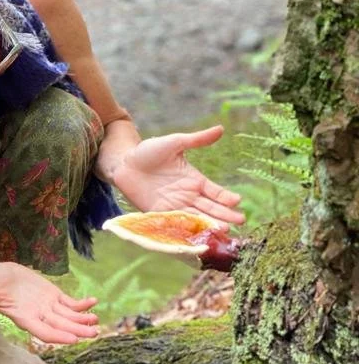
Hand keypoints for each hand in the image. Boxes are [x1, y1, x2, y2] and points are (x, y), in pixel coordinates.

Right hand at [0, 263, 99, 343]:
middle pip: (61, 327)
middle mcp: (38, 315)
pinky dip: (81, 304)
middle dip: (78, 330)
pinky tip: (93, 302)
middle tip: (94, 333)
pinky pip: (69, 303)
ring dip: (83, 320)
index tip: (74, 339)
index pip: (44, 332)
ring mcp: (46, 306)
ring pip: (69, 317)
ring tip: (96, 320)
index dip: (59, 336)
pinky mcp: (51, 295)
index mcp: (24, 318)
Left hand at [103, 125, 244, 224]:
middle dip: (225, 215)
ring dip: (211, 224)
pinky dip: (190, 229)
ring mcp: (175, 206)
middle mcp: (187, 195)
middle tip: (240, 221)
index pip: (215, 191)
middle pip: (210, 208)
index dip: (226, 197)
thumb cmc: (148, 151)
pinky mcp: (161, 214)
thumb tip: (221, 128)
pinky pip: (178, 223)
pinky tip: (200, 235)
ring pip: (198, 218)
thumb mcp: (175, 142)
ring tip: (225, 230)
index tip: (238, 201)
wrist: (123, 163)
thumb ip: (197, 139)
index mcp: (194, 179)